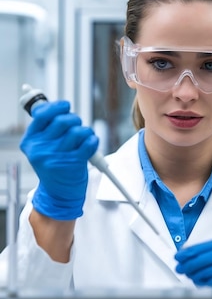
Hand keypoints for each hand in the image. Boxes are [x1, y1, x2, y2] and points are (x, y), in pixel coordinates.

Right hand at [20, 101, 98, 219]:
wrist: (59, 194)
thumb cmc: (53, 166)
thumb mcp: (41, 147)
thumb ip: (45, 127)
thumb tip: (50, 104)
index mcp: (30, 142)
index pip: (41, 114)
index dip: (56, 106)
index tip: (65, 106)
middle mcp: (40, 149)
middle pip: (63, 120)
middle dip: (74, 120)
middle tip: (76, 127)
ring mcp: (56, 157)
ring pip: (78, 130)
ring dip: (85, 132)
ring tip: (83, 139)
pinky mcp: (73, 164)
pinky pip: (89, 142)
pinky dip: (93, 141)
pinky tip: (90, 145)